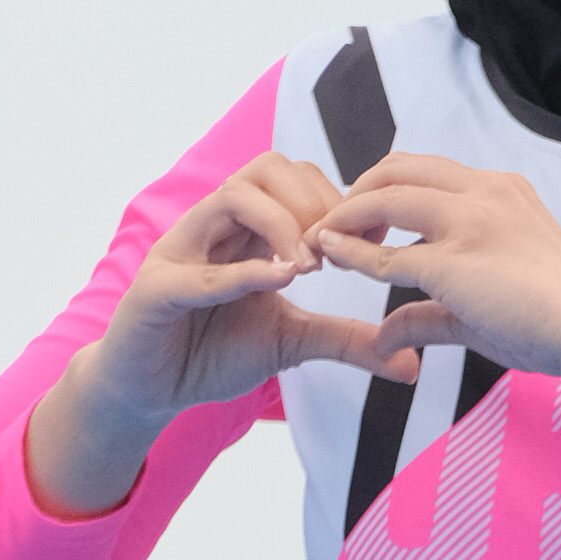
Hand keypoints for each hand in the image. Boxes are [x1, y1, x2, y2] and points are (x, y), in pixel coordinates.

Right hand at [26, 156, 443, 518]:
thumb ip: (345, 340)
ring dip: (280, 224)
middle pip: (265, 168)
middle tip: (336, 251)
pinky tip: (279, 283)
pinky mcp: (154, 290)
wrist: (151, 391)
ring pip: (231, 197)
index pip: (295, 178)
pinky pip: (197, 271)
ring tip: (307, 266)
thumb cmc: (212, 352)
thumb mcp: (293, 341)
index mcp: (246, 229)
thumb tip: (409, 364)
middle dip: (312, 201)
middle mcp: (213, 227)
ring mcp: (180, 252)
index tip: (371, 237)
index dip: (337, 199)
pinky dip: (241, 273)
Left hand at [309, 153, 560, 387]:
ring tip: (324, 241)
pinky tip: (331, 255)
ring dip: (346, 216)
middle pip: (398, 168)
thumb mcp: (488, 301)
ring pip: (384, 198)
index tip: (365, 221)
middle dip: (358, 190)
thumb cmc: (554, 320)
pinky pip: (386, 256)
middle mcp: (484, 192)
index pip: (428, 171)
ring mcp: (469, 221)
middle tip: (336, 225)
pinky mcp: (454, 261)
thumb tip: (386, 338)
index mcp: (501, 189)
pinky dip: (351, 254)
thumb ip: (428, 313)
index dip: (386, 189)